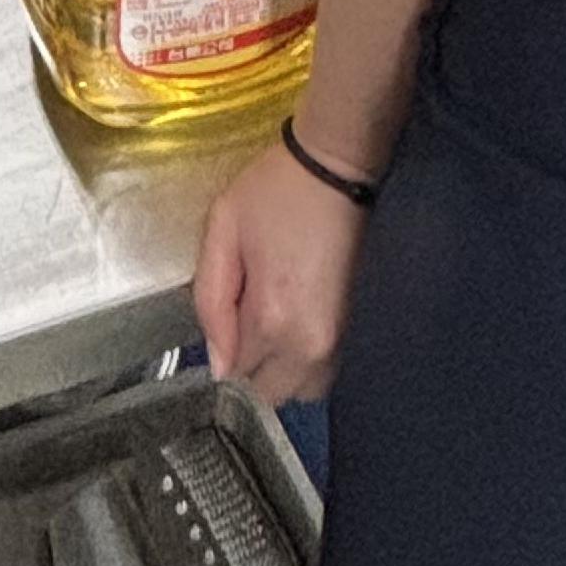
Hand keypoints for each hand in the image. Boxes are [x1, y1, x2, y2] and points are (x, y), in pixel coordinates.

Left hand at [194, 138, 369, 405]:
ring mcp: (340, 345)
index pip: (235, 378)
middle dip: (250, 370)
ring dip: (279, 370)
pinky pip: (323, 376)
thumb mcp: (222, 228)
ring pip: (299, 391)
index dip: (221, 354)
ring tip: (270, 320)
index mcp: (272, 319)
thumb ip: (209, 301)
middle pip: (269, 396)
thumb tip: (218, 365)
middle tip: (244, 319)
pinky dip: (304, 363)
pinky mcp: (357, 335)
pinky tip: (293, 322)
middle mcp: (310, 347)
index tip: (223, 323)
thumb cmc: (273, 191)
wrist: (336, 168)